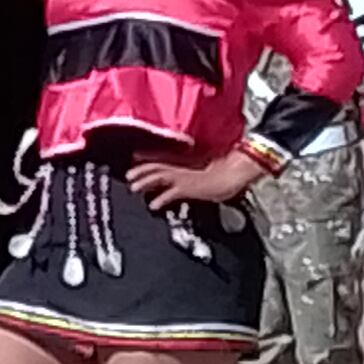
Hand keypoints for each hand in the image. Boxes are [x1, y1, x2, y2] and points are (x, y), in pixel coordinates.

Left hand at [126, 147, 263, 209]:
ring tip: (133, 188)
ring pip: (159, 176)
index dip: (147, 159)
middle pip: (156, 166)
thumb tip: (191, 180)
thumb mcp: (204, 174)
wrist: (235, 173)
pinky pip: (171, 193)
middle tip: (127, 176)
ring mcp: (185, 177)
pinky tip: (154, 205)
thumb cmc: (225, 175)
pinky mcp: (189, 187)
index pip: (162, 160)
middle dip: (140, 171)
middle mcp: (182, 168)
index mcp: (185, 164)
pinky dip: (161, 198)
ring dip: (145, 181)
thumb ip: (193, 176)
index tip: (134, 159)